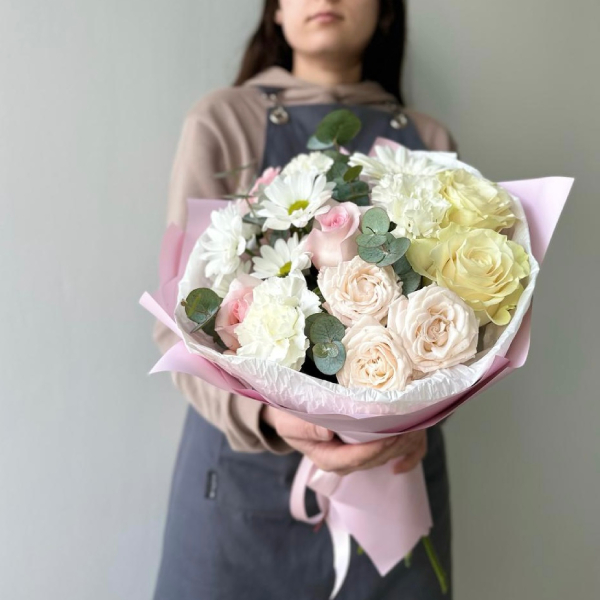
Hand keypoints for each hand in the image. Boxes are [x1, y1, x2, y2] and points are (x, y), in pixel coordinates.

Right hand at [261, 405, 426, 476]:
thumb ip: (304, 428)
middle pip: (373, 459)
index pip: (353, 459)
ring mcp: (355, 457)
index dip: (372, 449)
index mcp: (326, 458)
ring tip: (413, 426)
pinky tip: (413, 444)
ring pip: (384, 457)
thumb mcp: (288, 422)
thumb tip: (327, 432)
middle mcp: (344, 461)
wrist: (291, 418)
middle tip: (407, 426)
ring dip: (400, 445)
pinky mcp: (364, 449)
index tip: (388, 435)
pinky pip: (389, 455)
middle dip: (391, 445)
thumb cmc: (289, 419)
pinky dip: (405, 453)